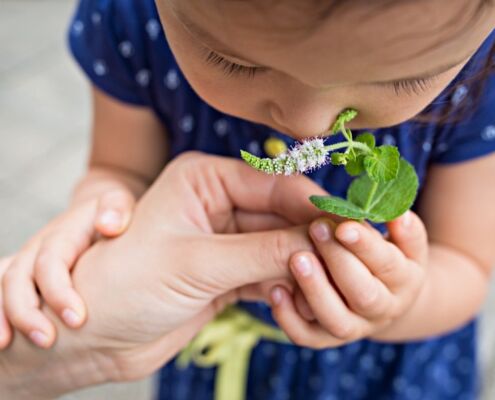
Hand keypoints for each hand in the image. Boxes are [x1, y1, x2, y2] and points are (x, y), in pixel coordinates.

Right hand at [0, 188, 135, 348]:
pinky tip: (1, 341)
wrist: (95, 213)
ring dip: (0, 317)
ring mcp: (25, 263)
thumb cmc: (112, 214)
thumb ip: (116, 209)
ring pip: (0, 288)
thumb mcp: (118, 203)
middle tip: (47, 341)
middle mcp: (36, 249)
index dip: (59, 292)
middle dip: (26, 312)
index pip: (50, 263)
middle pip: (17, 279)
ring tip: (4, 345)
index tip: (77, 319)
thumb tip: (109, 225)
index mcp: (60, 235)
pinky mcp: (22, 276)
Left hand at [66, 152, 327, 381]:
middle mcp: (216, 202)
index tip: (351, 225)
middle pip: (280, 214)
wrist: (96, 334)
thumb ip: (265, 251)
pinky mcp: (227, 270)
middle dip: (312, 237)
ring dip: (302, 263)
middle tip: (351, 257)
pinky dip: (287, 284)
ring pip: (278, 245)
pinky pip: (268, 271)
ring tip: (334, 280)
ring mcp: (223, 237)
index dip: (313, 205)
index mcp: (203, 178)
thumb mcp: (200, 263)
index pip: (273, 185)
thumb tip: (324, 241)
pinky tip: (306, 296)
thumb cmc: (129, 284)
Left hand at [269, 211, 427, 347]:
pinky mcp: (328, 337)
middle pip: (364, 294)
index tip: (343, 225)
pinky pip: (308, 336)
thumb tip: (389, 211)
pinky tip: (276, 290)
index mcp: (405, 277)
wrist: (381, 292)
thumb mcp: (395, 234)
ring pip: (338, 320)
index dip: (366, 245)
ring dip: (316, 290)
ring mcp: (356, 326)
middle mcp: (385, 307)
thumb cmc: (381, 249)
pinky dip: (291, 317)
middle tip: (316, 229)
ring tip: (296, 259)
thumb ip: (390, 220)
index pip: (388, 263)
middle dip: (338, 261)